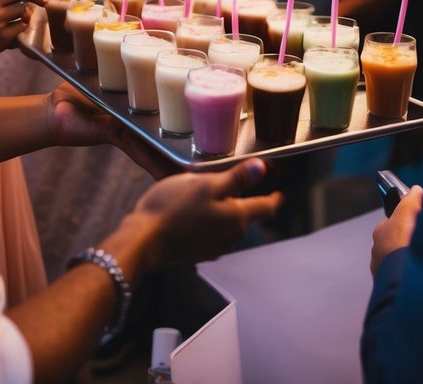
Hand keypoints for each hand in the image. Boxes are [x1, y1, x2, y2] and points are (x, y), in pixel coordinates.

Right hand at [130, 158, 282, 271]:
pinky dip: (211, 223)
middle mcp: (230, 237)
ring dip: (226, 213)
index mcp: (236, 217)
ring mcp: (213, 248)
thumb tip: (262, 169)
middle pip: (246, 217)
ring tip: (212, 196)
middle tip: (236, 184)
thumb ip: (236, 178)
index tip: (279, 191)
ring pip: (229, 227)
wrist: (143, 241)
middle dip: (244, 201)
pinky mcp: (197, 253)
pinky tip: (196, 214)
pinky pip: (212, 235)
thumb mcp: (206, 184)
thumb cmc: (174, 208)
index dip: (274, 197)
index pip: (266, 208)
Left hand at [370, 185, 422, 275]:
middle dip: (404, 243)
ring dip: (404, 261)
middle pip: (392, 242)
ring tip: (419, 261)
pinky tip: (415, 275)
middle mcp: (377, 250)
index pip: (391, 223)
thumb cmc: (399, 245)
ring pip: (394, 261)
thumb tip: (416, 190)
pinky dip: (405, 276)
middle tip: (419, 244)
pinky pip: (397, 277)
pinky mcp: (387, 284)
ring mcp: (381, 269)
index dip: (404, 222)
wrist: (398, 278)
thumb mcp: (407, 216)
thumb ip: (411, 201)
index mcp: (380, 232)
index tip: (414, 224)